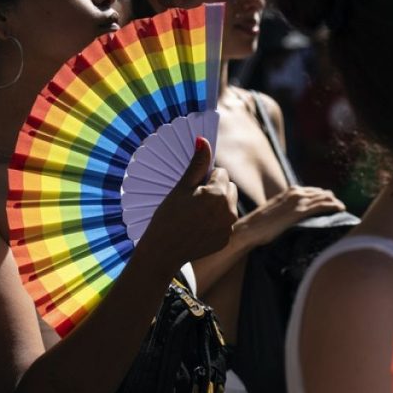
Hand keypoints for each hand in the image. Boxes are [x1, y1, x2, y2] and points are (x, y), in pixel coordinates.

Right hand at [143, 137, 238, 266]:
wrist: (162, 252)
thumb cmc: (167, 217)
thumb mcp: (181, 188)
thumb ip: (197, 165)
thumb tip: (203, 140)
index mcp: (218, 194)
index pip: (221, 173)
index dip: (205, 178)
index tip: (192, 189)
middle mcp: (229, 210)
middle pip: (229, 188)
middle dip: (216, 190)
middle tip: (193, 201)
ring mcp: (229, 227)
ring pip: (229, 205)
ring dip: (218, 205)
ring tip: (195, 214)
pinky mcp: (226, 239)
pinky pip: (225, 222)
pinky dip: (216, 222)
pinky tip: (198, 228)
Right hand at [235, 186, 344, 247]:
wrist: (250, 229)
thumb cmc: (260, 224)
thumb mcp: (276, 212)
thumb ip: (287, 210)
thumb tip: (295, 217)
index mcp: (290, 191)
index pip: (313, 191)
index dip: (324, 196)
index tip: (332, 203)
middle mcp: (295, 193)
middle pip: (321, 193)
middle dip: (331, 199)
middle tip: (340, 207)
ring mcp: (298, 201)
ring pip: (324, 198)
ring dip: (335, 202)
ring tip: (342, 208)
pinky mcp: (299, 212)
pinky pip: (322, 206)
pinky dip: (333, 206)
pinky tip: (341, 209)